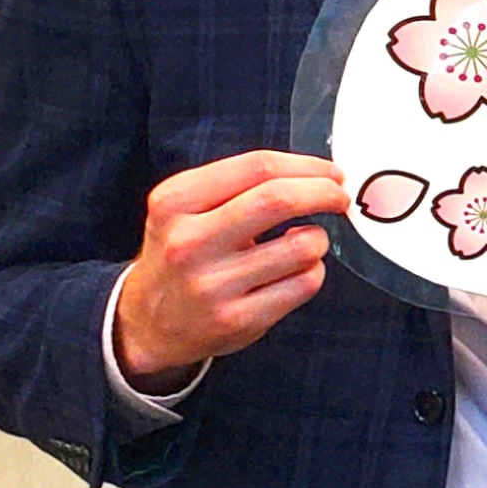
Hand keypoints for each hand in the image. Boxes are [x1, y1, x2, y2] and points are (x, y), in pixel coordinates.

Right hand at [116, 149, 347, 388]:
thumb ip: (240, 186)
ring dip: (318, 239)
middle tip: (339, 198)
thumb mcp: (185, 209)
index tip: (330, 172)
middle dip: (325, 193)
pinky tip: (293, 272)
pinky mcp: (238, 319)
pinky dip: (313, 271)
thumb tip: (319, 173)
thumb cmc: (182, 253)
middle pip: (279, 199)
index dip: (307, 166)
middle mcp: (188, 242)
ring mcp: (212, 284)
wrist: (147, 321)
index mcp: (174, 202)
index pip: (257, 167)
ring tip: (302, 243)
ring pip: (303, 246)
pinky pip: (305, 283)